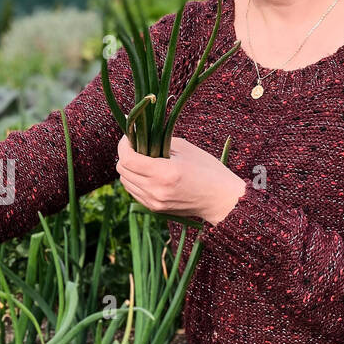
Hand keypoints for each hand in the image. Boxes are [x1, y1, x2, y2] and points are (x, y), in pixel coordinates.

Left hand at [114, 134, 245, 224]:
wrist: (221, 200)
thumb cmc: (208, 170)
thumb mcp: (184, 149)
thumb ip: (158, 141)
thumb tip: (139, 135)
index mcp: (164, 173)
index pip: (128, 159)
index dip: (123, 145)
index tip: (129, 135)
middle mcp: (155, 190)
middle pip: (122, 170)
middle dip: (125, 155)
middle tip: (135, 145)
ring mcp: (154, 202)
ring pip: (125, 182)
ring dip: (129, 168)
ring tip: (142, 159)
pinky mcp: (154, 208)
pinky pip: (134, 192)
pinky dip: (135, 180)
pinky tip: (147, 173)